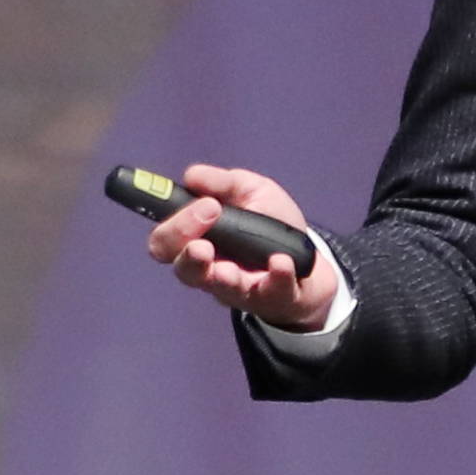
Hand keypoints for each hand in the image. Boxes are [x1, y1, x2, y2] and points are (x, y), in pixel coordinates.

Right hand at [149, 159, 345, 329]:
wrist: (310, 263)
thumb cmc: (269, 226)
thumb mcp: (250, 192)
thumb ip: (222, 183)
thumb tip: (192, 176)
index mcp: (197, 242)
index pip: (165, 242)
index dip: (173, 226)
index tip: (202, 204)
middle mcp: (211, 270)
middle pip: (184, 269)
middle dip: (190, 252)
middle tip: (209, 227)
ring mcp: (240, 289)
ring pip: (220, 289)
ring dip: (222, 277)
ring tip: (227, 268)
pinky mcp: (273, 298)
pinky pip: (272, 293)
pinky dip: (277, 277)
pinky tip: (280, 263)